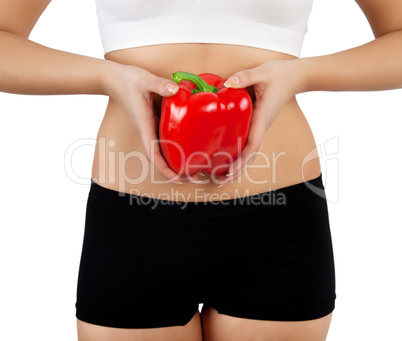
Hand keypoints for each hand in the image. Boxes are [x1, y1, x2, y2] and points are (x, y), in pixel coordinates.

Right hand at [102, 62, 196, 182]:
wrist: (115, 79)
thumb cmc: (128, 80)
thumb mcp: (144, 80)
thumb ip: (160, 85)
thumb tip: (176, 89)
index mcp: (145, 127)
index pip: (153, 154)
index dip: (165, 169)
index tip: (178, 179)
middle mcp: (148, 131)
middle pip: (161, 159)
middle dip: (176, 171)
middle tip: (196, 177)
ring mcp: (152, 129)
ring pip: (164, 151)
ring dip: (178, 161)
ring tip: (197, 168)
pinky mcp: (156, 122)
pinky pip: (167, 139)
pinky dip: (178, 147)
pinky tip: (191, 148)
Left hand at [214, 59, 305, 185]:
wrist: (296, 76)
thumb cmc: (281, 74)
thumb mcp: (262, 72)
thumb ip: (244, 77)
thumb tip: (226, 84)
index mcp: (262, 119)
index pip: (252, 145)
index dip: (241, 160)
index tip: (230, 171)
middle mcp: (261, 126)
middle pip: (250, 155)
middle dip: (236, 170)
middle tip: (219, 181)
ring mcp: (259, 126)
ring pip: (249, 150)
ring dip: (237, 165)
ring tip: (219, 175)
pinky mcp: (257, 122)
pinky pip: (247, 141)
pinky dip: (238, 153)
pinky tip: (226, 156)